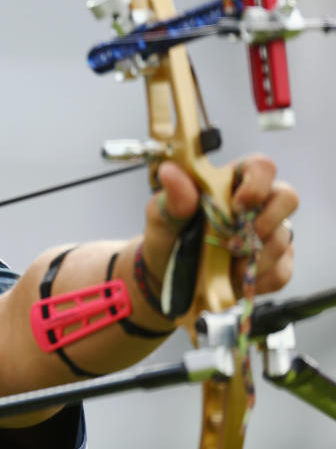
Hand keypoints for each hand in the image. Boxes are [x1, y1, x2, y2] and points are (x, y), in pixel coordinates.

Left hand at [142, 155, 297, 299]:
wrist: (166, 277)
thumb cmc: (167, 237)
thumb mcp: (161, 217)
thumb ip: (172, 197)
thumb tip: (170, 172)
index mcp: (230, 183)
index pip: (261, 167)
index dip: (257, 184)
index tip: (237, 206)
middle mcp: (257, 204)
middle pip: (287, 198)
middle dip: (265, 222)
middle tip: (233, 242)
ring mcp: (270, 234)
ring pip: (282, 240)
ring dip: (251, 258)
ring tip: (222, 266)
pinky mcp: (275, 264)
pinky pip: (280, 272)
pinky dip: (256, 280)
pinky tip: (233, 280)